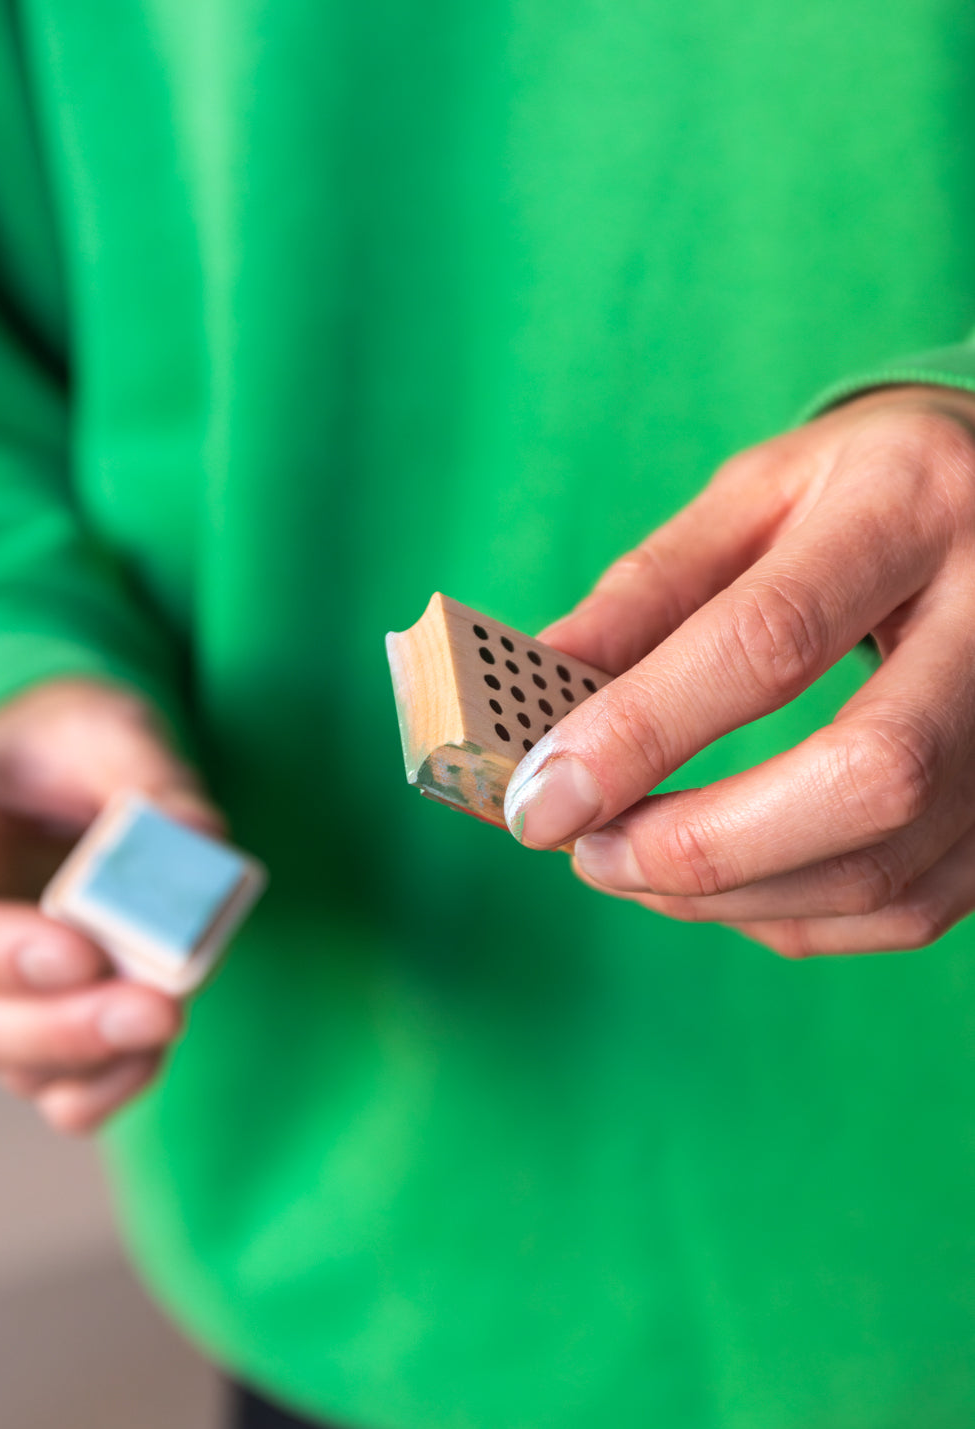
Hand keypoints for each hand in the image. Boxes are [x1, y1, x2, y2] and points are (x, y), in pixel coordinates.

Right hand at [0, 680, 222, 1130]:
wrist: (74, 769)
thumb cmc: (73, 739)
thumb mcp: (107, 726)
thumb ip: (149, 777)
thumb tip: (199, 841)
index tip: (81, 952)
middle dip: (57, 1028)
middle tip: (158, 1012)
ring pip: (7, 1064)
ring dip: (92, 1059)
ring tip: (169, 1018)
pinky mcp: (38, 1020)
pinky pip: (54, 1088)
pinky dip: (106, 1085)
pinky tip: (156, 1051)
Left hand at [503, 386, 974, 956]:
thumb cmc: (860, 494)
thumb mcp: (753, 497)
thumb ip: (649, 592)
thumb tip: (538, 691)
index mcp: (909, 508)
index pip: (772, 640)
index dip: (640, 733)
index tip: (538, 800)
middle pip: (869, 777)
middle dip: (700, 846)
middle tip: (588, 856)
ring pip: (888, 869)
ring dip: (730, 897)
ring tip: (630, 865)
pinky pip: (909, 908)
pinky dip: (790, 916)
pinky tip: (722, 881)